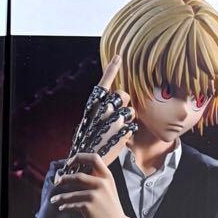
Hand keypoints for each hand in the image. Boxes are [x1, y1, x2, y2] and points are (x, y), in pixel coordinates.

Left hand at [50, 152, 142, 217]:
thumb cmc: (110, 206)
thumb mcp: (108, 187)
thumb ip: (96, 178)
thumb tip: (75, 172)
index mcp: (107, 176)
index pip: (93, 158)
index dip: (79, 157)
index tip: (69, 163)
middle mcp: (102, 183)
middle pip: (77, 176)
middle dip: (64, 179)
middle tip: (57, 183)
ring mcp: (95, 195)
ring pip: (71, 194)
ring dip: (60, 197)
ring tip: (54, 199)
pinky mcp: (89, 207)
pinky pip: (71, 205)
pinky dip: (65, 206)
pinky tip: (62, 208)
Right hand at [60, 53, 135, 167]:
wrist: (85, 160)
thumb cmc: (87, 139)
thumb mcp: (89, 120)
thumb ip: (102, 109)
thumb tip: (115, 100)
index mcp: (93, 104)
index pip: (104, 82)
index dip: (112, 69)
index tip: (119, 57)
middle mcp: (104, 109)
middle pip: (123, 96)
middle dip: (123, 103)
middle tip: (116, 114)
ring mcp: (115, 119)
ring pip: (131, 111)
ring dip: (127, 118)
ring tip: (116, 130)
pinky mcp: (124, 131)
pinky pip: (132, 126)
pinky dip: (128, 132)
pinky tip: (118, 139)